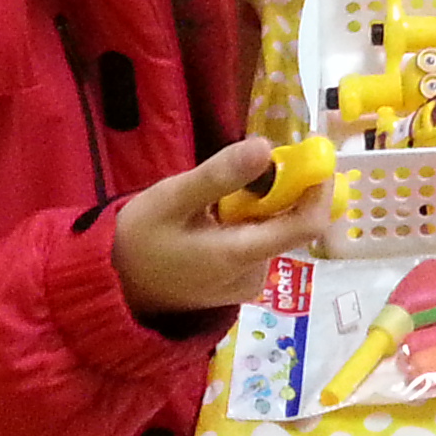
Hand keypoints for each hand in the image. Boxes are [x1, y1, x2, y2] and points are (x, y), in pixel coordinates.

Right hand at [109, 139, 326, 317]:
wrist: (116, 289)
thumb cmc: (140, 240)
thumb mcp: (171, 199)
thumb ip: (218, 175)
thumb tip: (266, 146)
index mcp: (239, 256)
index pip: (305, 226)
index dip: (319, 189)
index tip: (315, 156)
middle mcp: (253, 274)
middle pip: (289, 224)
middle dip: (280, 190)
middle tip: (249, 164)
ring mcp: (248, 282)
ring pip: (273, 231)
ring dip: (260, 206)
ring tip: (218, 198)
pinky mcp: (239, 283)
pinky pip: (258, 243)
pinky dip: (248, 222)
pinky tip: (215, 218)